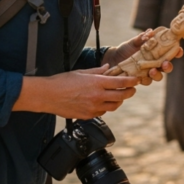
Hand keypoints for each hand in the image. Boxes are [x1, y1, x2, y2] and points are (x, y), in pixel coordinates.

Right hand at [14, 65, 139, 118]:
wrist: (47, 96)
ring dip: (118, 101)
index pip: (121, 82)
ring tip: (118, 96)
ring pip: (114, 106)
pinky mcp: (88, 115)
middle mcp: (97, 96)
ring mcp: (93, 107)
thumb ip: (97, 71)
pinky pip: (102, 112)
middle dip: (130, 92)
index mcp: (97, 83)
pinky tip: (102, 103)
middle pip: (122, 96)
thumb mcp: (81, 72)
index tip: (136, 80)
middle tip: (132, 90)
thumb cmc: (62, 82)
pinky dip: (105, 108)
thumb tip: (108, 68)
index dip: (131, 81)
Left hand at [102, 29, 181, 84]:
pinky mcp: (140, 79)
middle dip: (168, 66)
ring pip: (158, 76)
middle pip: (167, 67)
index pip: (170, 52)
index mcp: (157, 52)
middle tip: (166, 64)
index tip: (179, 51)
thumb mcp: (133, 42)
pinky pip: (146, 81)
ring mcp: (148, 72)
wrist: (113, 59)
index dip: (177, 52)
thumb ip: (141, 38)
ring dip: (157, 74)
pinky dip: (144, 80)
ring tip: (151, 71)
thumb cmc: (126, 48)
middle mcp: (155, 63)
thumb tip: (150, 32)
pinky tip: (140, 78)